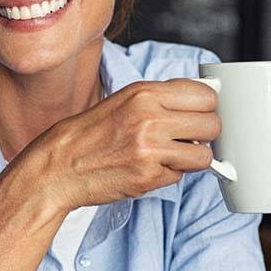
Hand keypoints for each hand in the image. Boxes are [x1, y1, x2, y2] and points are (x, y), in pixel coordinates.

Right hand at [25, 78, 220, 212]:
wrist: (59, 166)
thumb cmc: (89, 133)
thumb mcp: (123, 100)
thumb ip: (161, 98)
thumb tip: (204, 98)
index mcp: (144, 93)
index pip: (205, 95)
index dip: (206, 106)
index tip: (199, 113)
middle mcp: (150, 118)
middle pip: (212, 124)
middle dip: (204, 133)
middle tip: (186, 137)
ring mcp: (150, 149)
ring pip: (204, 155)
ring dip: (191, 158)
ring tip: (169, 154)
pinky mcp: (149, 177)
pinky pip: (181, 176)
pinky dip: (170, 174)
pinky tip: (149, 168)